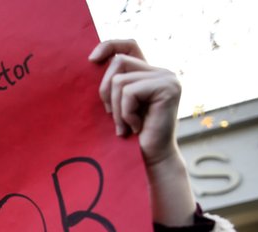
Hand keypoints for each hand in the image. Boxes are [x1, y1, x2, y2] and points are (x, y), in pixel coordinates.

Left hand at [89, 39, 195, 226]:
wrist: (150, 159)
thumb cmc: (129, 136)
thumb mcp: (116, 106)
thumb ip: (112, 85)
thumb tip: (89, 62)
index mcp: (148, 72)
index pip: (128, 45)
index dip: (109, 45)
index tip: (91, 60)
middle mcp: (161, 71)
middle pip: (118, 62)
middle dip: (106, 90)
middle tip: (112, 116)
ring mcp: (167, 78)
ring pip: (120, 80)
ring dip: (116, 108)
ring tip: (126, 126)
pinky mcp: (168, 88)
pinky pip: (129, 92)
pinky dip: (125, 113)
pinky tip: (136, 127)